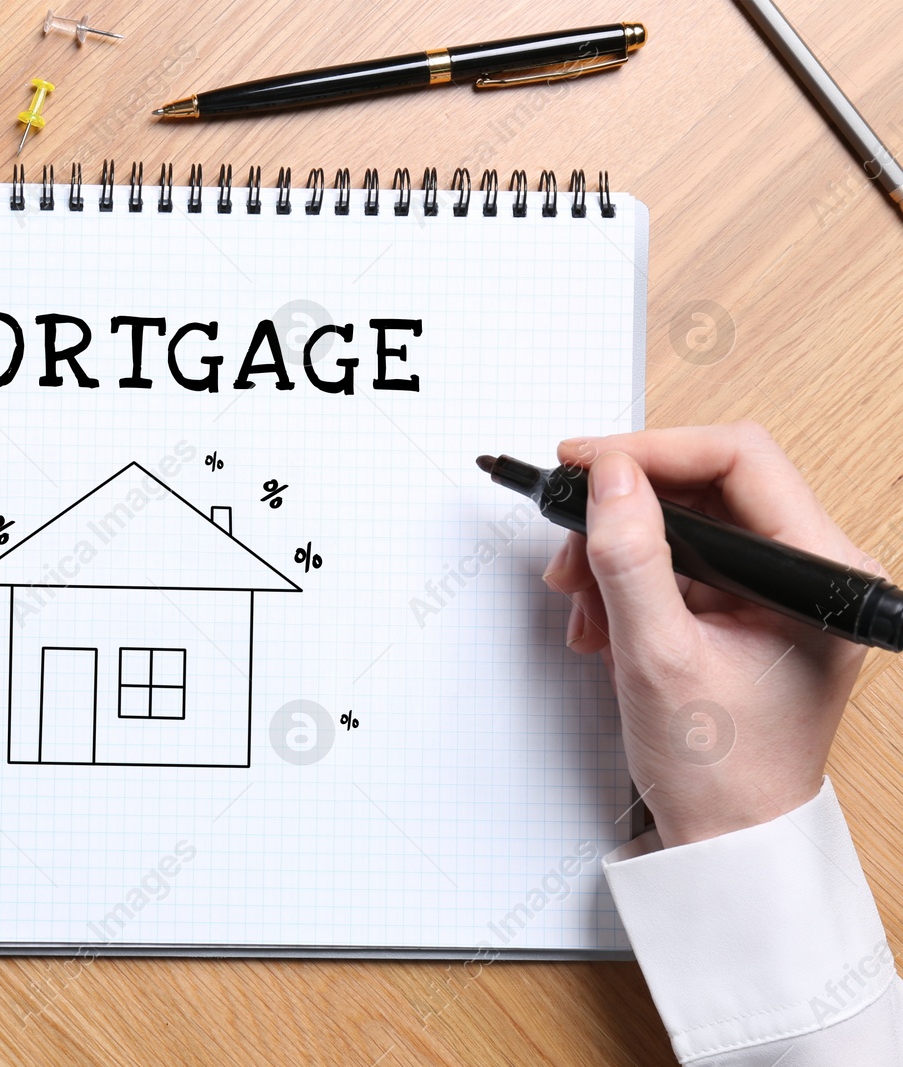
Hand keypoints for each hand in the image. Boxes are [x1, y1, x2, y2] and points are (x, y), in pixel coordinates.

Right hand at [544, 423, 875, 845]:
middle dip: (624, 515)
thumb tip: (609, 478)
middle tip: (570, 546)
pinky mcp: (743, 606)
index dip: (653, 450)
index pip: (739, 460)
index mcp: (821, 572)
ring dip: (616, 554)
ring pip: (682, 523)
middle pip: (705, 486)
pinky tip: (602, 623)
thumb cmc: (721, 771)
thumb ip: (632, 560)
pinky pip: (675, 562)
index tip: (586, 462)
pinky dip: (626, 582)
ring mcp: (776, 588)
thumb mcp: (659, 658)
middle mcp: (809, 570)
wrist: (726, 838)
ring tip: (583, 605)